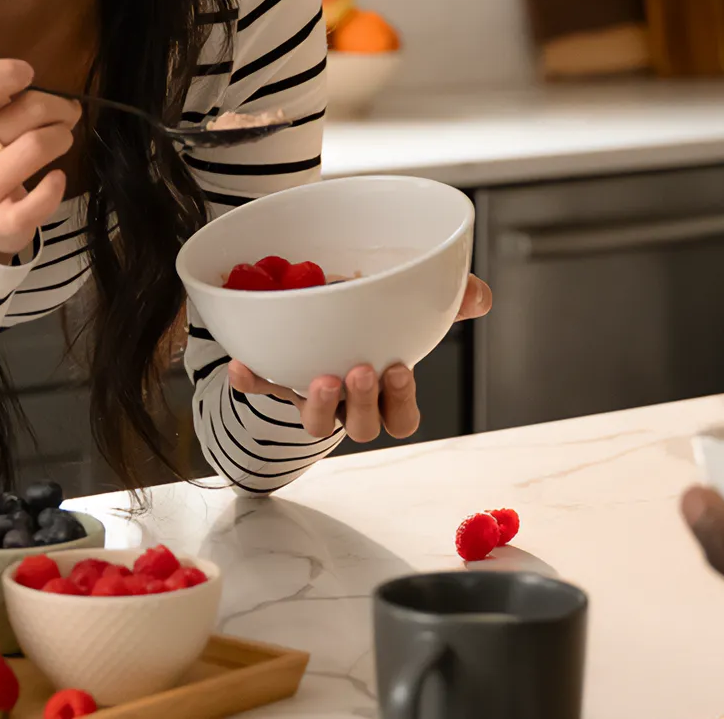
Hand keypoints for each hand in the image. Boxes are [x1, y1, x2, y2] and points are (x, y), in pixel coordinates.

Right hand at [0, 39, 80, 262]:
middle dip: (56, 105)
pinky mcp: (1, 223)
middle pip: (20, 114)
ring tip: (62, 136)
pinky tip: (56, 177)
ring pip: (36, 147)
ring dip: (61, 136)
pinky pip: (40, 200)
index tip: (28, 73)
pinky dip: (56, 184)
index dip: (3, 74)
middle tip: (66, 110)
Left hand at [227, 274, 492, 441]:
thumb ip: (448, 302)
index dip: (402, 402)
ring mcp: (312, 395)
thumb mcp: (412, 309)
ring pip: (316, 422)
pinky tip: (244, 364)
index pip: (402, 418)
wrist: (320, 311)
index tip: (399, 367)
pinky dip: (251, 381)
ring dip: (320, 405)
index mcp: (386, 392)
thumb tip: (479, 295)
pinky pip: (261, 388)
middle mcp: (350, 403)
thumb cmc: (375, 320)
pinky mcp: (276, 379)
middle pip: (361, 427)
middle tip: (361, 370)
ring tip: (322, 376)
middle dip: (364, 403)